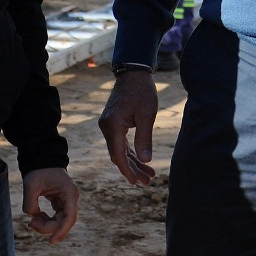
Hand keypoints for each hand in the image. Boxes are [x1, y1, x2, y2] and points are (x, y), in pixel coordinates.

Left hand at [22, 167, 78, 243]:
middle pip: (64, 222)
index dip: (61, 231)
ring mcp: (67, 202)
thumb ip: (30, 203)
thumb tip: (32, 217)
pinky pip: (56, 218)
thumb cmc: (39, 171)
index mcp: (69, 193)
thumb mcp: (31, 185)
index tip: (51, 242)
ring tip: (32, 221)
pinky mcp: (60, 203)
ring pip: (60, 222)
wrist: (42, 161)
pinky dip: (46, 221)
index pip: (69, 217)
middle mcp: (71, 199)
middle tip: (30, 224)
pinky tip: (36, 218)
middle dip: (48, 228)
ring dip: (46, 225)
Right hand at [97, 70, 158, 185]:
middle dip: (133, 169)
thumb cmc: (142, 92)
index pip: (117, 155)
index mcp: (112, 126)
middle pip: (118, 155)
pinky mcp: (114, 123)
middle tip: (147, 182)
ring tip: (149, 175)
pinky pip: (121, 142)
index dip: (127, 170)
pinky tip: (142, 161)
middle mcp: (107, 127)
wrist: (134, 73)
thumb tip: (146, 161)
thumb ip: (145, 138)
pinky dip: (131, 152)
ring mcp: (109, 125)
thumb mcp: (147, 115)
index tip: (136, 182)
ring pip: (120, 150)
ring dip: (134, 162)